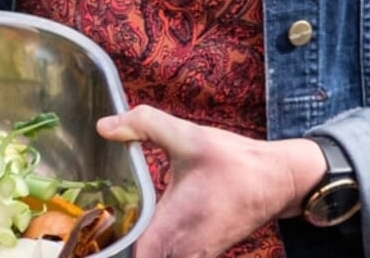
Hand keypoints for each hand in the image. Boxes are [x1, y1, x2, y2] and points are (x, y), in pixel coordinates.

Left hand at [97, 105, 327, 257]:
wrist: (278, 180)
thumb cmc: (234, 162)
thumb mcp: (187, 136)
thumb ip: (143, 125)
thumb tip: (103, 126)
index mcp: (173, 227)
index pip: (138, 257)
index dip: (115, 251)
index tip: (92, 243)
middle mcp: (184, 250)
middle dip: (122, 250)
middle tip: (96, 234)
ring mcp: (196, 255)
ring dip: (142, 249)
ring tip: (114, 233)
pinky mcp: (204, 253)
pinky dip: (159, 250)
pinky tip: (144, 231)